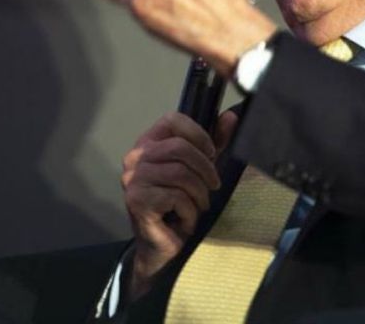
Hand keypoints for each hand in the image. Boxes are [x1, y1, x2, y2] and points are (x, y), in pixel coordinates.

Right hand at [122, 110, 237, 299]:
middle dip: (205, 169)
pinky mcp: (137, 201)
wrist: (163, 247)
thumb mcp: (201, 170)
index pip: (172, 119)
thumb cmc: (180, 206)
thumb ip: (214, 144)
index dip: (198, 134)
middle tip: (213, 187)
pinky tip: (186, 220)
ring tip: (198, 206)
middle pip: (179, 148)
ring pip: (180, 173)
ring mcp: (133, 179)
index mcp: (148, 143)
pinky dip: (190, 211)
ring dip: (199, 194)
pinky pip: (176, 197)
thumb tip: (231, 116)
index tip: (212, 153)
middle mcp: (135, 157)